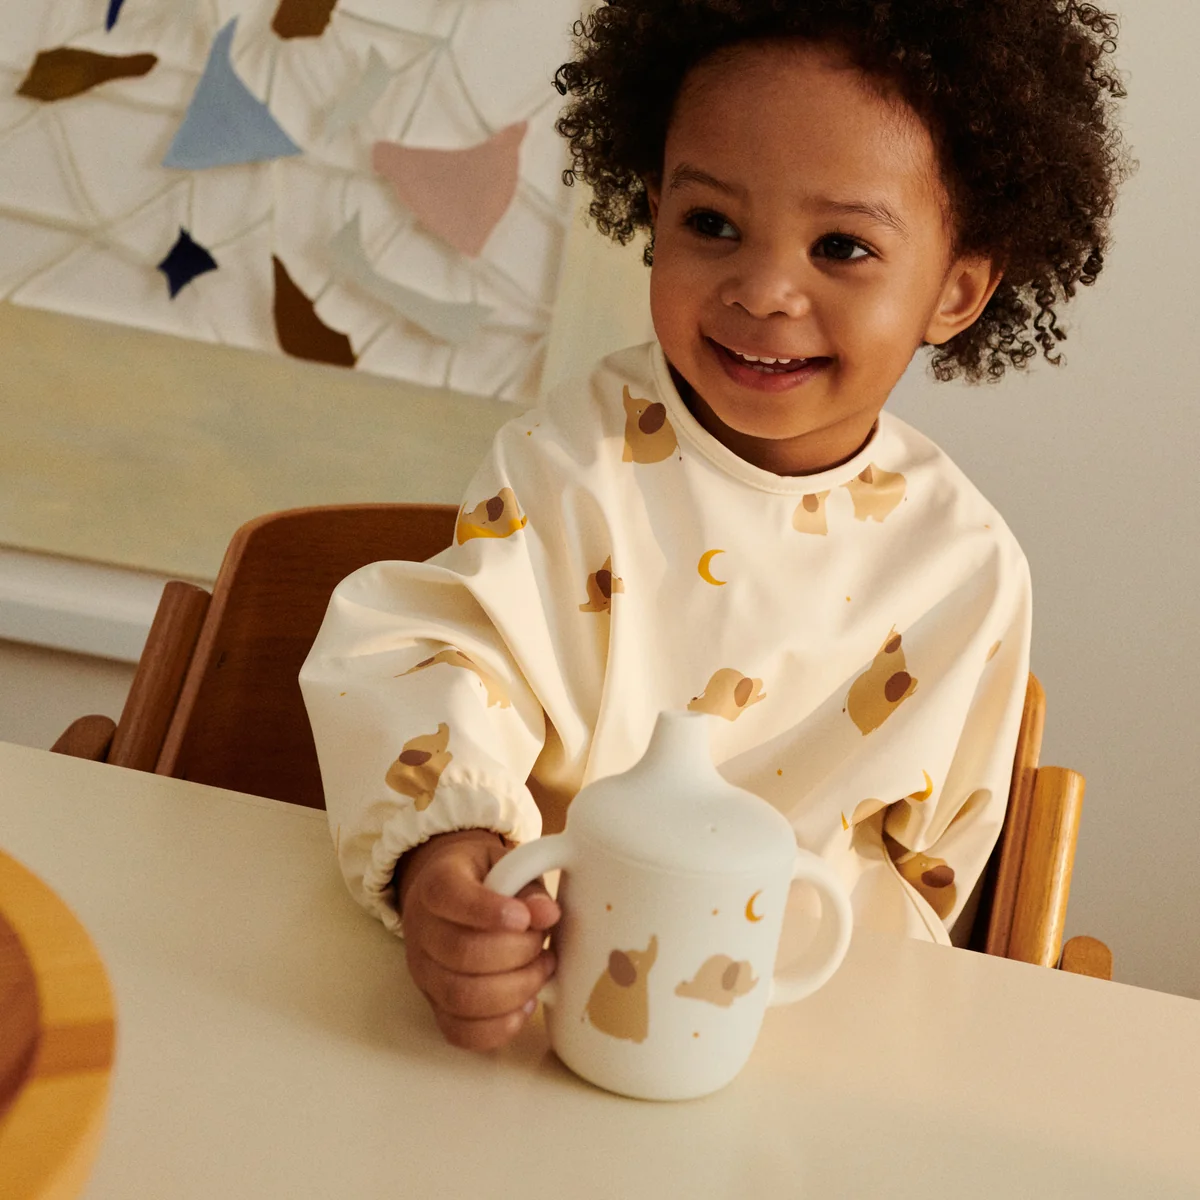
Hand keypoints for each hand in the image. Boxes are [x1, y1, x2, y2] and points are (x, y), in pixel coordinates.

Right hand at [396, 829, 559, 1050]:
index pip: (449, 897)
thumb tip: (547, 914)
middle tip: (542, 943)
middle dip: (517, 952)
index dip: (488, 911)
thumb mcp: (507, 866)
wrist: (447, 895)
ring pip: (460, 997)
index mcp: (437, 885)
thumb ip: (528, 887)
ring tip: (541, 971)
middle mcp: (422, 931)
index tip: (524, 918)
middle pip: (461, 953)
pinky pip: (459, 1031)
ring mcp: (424, 973)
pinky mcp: (435, 1006)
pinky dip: (498, 1027)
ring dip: (514, 990)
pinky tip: (525, 1004)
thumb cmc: (484, 880)